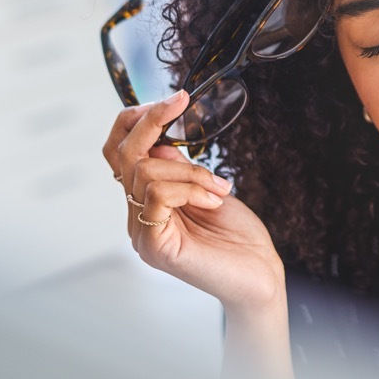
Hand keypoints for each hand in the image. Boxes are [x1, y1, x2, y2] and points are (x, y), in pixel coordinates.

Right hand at [102, 91, 285, 313]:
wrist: (260, 277)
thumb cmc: (239, 238)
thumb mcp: (207, 189)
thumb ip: (178, 168)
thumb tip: (159, 140)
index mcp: (147, 202)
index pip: (119, 153)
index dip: (137, 121)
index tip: (172, 101)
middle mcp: (137, 217)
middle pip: (123, 155)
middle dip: (152, 122)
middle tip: (180, 103)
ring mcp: (143, 233)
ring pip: (145, 171)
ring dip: (191, 170)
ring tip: (219, 188)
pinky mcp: (156, 246)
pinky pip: (157, 195)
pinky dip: (189, 187)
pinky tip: (213, 199)